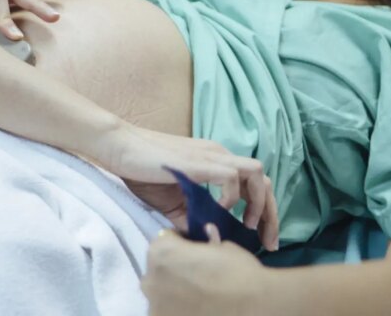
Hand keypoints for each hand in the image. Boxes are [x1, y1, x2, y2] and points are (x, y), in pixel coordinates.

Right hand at [94, 126, 278, 249]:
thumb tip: (209, 242)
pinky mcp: (198, 162)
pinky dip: (231, 196)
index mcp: (215, 162)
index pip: (255, 184)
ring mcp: (210, 156)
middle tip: (270, 243)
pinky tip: (218, 209)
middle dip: (272, 215)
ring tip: (247, 225)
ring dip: (259, 203)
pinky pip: (231, 176)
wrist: (118, 147)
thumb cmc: (141, 171)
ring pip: (257, 175)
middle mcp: (219, 155)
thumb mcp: (173, 202)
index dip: (265, 212)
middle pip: (264, 181)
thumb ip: (192, 218)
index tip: (262, 238)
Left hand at [143, 227, 273, 315]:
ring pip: (161, 294)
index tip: (194, 250)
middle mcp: (150, 278)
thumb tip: (209, 231)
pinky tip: (198, 310)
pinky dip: (178, 310)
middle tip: (198, 277)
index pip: (164, 240)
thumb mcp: (224, 248)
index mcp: (161, 251)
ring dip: (173, 293)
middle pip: (158, 269)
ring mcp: (154, 305)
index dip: (181, 243)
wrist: (254, 307)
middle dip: (174, 270)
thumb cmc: (239, 272)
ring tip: (199, 297)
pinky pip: (167, 312)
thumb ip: (207, 242)